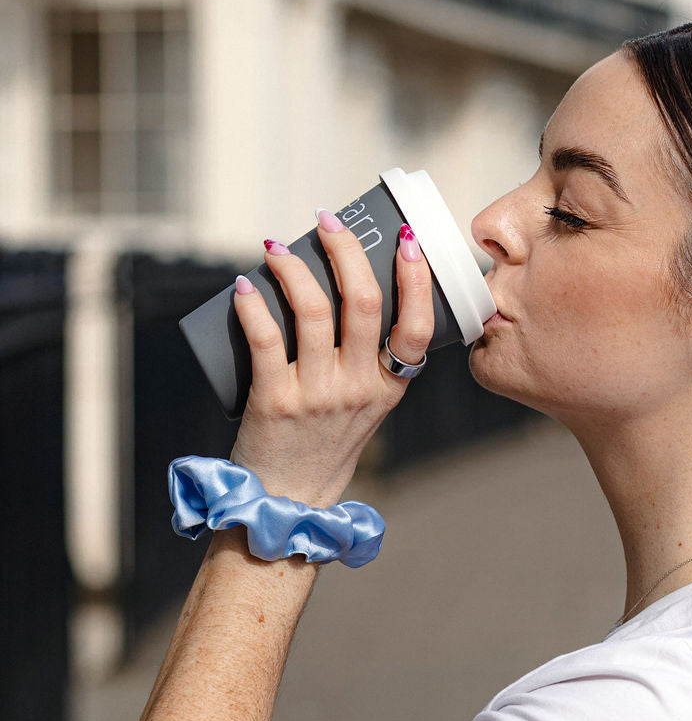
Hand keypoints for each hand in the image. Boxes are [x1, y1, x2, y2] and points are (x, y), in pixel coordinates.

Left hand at [229, 216, 433, 505]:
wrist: (288, 499)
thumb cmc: (323, 443)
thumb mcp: (365, 406)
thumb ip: (367, 361)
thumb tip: (342, 287)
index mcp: (389, 387)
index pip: (417, 327)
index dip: (416, 278)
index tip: (405, 239)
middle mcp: (359, 389)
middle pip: (364, 302)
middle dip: (346, 250)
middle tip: (328, 221)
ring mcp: (318, 395)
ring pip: (314, 311)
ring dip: (294, 267)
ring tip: (277, 248)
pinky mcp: (275, 402)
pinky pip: (266, 339)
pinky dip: (253, 304)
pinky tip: (244, 286)